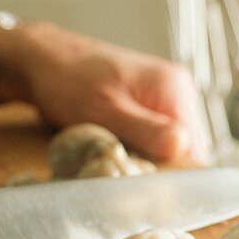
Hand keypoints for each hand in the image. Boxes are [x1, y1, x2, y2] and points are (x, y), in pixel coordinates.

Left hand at [0, 22, 207, 165]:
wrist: (44, 57)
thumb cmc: (68, 80)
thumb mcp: (105, 110)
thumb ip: (146, 130)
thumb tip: (182, 147)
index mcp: (175, 89)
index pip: (194, 149)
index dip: (172, 172)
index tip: (143, 180)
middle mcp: (179, 90)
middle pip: (185, 149)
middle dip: (159, 164)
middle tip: (125, 167)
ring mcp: (168, 95)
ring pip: (171, 145)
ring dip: (149, 157)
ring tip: (119, 151)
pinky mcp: (154, 103)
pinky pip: (158, 135)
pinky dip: (141, 147)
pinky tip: (120, 142)